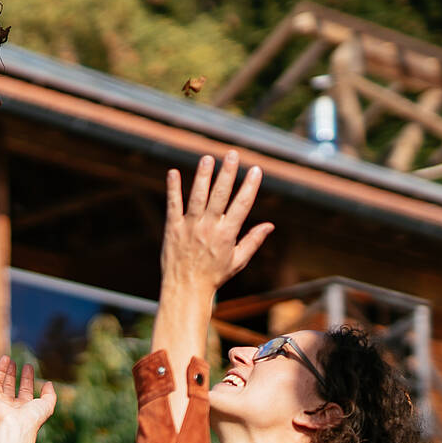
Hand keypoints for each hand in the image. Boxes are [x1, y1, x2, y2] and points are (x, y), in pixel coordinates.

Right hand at [0, 355, 56, 431]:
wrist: (16, 426)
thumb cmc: (32, 418)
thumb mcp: (46, 405)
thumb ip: (50, 395)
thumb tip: (49, 383)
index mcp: (23, 407)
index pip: (24, 389)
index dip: (27, 377)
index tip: (28, 366)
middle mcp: (9, 405)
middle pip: (9, 385)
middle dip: (11, 373)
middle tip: (13, 361)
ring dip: (1, 370)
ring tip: (5, 358)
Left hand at [162, 151, 272, 292]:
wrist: (185, 289)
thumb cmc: (214, 275)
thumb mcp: (238, 260)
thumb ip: (253, 240)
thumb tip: (270, 225)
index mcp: (227, 235)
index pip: (242, 205)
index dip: (250, 187)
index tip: (256, 170)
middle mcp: (208, 228)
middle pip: (220, 196)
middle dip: (227, 174)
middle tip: (232, 154)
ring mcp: (189, 227)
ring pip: (197, 197)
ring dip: (203, 176)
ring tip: (208, 158)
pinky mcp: (172, 228)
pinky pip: (173, 205)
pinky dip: (173, 189)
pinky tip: (173, 172)